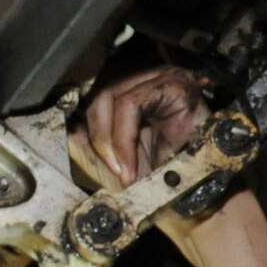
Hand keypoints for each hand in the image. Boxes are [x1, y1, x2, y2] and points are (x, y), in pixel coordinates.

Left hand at [70, 66, 211, 190]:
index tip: (91, 159)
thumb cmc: (164, 173)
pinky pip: (131, 103)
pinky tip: (131, 164)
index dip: (88, 127)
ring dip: (110, 140)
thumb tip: (69, 129)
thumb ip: (95, 141)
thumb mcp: (118, 157)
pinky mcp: (175, 85)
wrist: (197, 190)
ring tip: (123, 169)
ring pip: (111, 95)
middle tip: (111, 167)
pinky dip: (123, 138)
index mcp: (134, 87)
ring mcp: (164, 76)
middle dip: (97, 135)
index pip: (95, 93)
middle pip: (99, 90)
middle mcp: (148, 75)